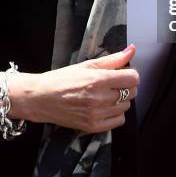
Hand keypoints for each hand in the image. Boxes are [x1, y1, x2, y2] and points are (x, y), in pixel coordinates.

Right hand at [0, 44, 138, 133]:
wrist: (42, 98)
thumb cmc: (63, 78)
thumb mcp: (87, 65)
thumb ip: (113, 59)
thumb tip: (132, 50)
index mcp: (98, 80)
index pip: (133, 78)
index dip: (131, 74)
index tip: (123, 73)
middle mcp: (99, 98)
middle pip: (132, 92)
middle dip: (126, 86)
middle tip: (113, 83)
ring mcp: (96, 114)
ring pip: (126, 106)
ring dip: (120, 100)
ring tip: (105, 95)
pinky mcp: (93, 127)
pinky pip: (118, 120)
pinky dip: (115, 113)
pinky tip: (104, 107)